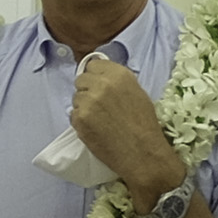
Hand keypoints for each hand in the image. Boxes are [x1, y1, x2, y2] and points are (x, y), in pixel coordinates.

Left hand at [69, 58, 191, 208]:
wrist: (142, 153)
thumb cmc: (144, 125)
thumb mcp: (136, 93)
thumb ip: (116, 81)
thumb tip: (100, 77)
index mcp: (119, 74)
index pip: (93, 65)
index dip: (95, 76)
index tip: (99, 85)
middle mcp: (101, 84)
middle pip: (81, 79)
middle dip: (87, 90)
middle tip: (98, 105)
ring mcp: (88, 101)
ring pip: (76, 98)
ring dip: (83, 106)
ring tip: (99, 119)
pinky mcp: (79, 118)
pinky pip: (73, 114)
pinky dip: (80, 121)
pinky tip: (95, 129)